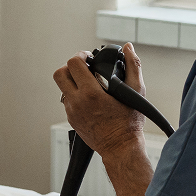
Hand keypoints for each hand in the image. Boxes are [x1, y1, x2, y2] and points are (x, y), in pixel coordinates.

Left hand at [53, 42, 146, 157]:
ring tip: (88, 82)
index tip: (89, 58)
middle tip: (84, 68)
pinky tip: (90, 98)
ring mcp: (72, 112)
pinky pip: (67, 101)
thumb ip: (133, 66)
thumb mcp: (137, 91)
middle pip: (59, 74)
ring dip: (72, 81)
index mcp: (90, 93)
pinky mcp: (71, 120)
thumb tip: (128, 48)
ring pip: (62, 88)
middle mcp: (77, 102)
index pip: (73, 64)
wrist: (121, 148)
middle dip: (70, 66)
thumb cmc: (129, 124)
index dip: (81, 55)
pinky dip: (75, 95)